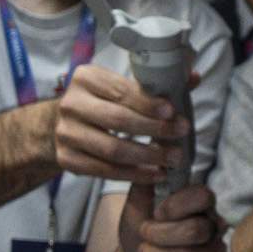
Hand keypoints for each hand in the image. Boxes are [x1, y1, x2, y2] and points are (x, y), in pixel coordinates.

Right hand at [54, 62, 186, 184]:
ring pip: (112, 149)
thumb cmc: (101, 102)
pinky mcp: (66, 159)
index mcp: (86, 79)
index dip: (148, 103)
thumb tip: (193, 77)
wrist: (60, 124)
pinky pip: (105, 171)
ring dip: (147, 156)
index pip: (121, 91)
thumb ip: (154, 83)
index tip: (172, 111)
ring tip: (172, 159)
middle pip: (118, 120)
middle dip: (154, 129)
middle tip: (180, 134)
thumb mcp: (120, 85)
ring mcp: (66, 134)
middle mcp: (71, 104)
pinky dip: (134, 174)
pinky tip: (154, 174)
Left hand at [116, 182, 226, 251]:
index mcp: (199, 204)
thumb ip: (149, 178)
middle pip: (195, 230)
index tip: (156, 213)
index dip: (176, 206)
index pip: (204, 196)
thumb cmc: (139, 229)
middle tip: (144, 236)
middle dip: (158, 236)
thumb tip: (158, 150)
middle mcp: (215, 227)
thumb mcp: (137, 202)